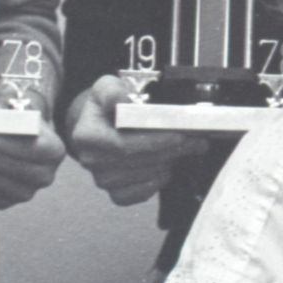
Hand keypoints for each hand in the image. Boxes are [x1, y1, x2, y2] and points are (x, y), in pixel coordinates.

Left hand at [0, 102, 65, 208]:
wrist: (16, 139)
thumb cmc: (14, 120)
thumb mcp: (12, 109)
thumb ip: (0, 111)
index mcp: (54, 150)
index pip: (30, 149)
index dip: (2, 144)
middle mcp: (45, 176)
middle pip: (9, 167)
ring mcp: (27, 193)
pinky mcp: (7, 202)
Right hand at [64, 78, 205, 205]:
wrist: (100, 124)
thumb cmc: (107, 105)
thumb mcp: (105, 87)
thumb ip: (112, 91)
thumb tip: (123, 100)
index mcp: (86, 136)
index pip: (123, 144)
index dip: (153, 141)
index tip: (179, 133)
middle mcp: (91, 161)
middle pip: (138, 160)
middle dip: (171, 149)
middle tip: (197, 140)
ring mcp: (102, 180)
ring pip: (143, 176)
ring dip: (169, 162)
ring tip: (189, 147)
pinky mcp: (115, 193)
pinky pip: (140, 194)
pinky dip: (157, 182)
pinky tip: (167, 166)